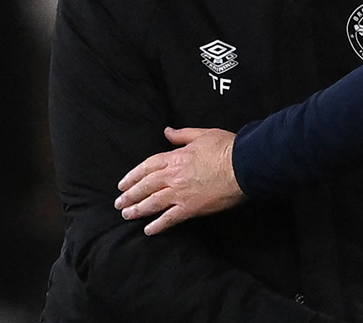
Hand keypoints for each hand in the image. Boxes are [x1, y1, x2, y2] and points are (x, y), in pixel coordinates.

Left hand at [115, 126, 245, 234]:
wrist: (243, 165)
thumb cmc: (227, 148)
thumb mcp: (203, 134)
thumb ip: (182, 135)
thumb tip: (167, 131)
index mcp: (175, 157)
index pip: (147, 167)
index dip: (133, 176)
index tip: (123, 184)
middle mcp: (173, 176)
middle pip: (145, 186)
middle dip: (130, 195)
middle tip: (119, 203)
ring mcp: (180, 193)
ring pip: (152, 203)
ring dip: (138, 210)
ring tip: (127, 215)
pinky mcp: (191, 207)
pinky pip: (169, 218)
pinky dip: (158, 225)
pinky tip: (149, 230)